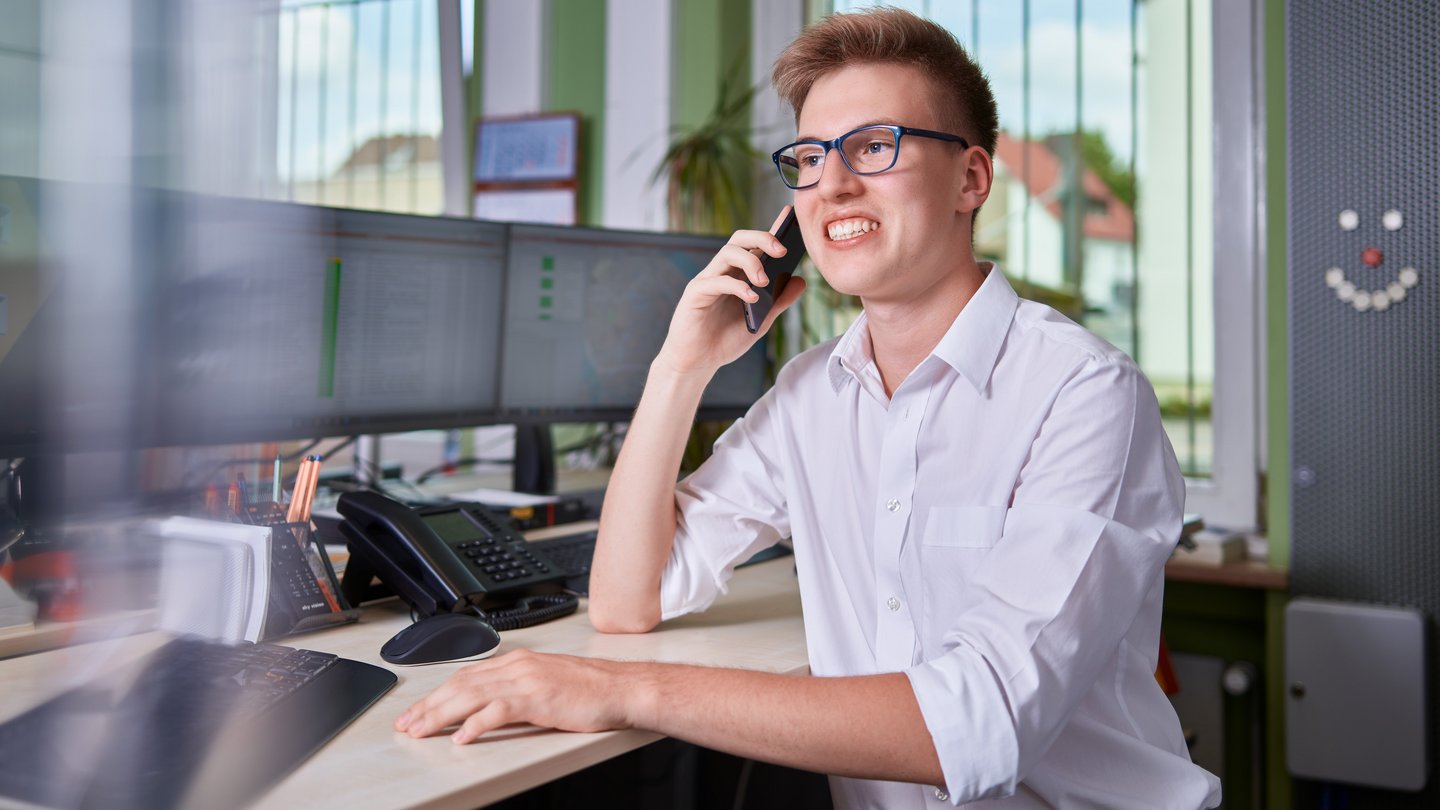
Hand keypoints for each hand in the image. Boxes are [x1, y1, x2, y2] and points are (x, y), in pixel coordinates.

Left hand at [394, 649, 637, 743]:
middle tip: (407, 724)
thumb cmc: (590, 690)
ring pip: (471, 696)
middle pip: (461, 684)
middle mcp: (517, 667)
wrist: (620, 689)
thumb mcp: (546, 683)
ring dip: (441, 715)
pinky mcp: (537, 698)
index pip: (466, 675)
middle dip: (429, 705)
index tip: (418, 710)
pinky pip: (498, 711)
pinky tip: (462, 737)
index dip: (438, 693)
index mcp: (518, 662)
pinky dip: (476, 723)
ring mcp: (526, 681)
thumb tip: (489, 707)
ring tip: (421, 731)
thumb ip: (517, 689)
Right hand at [653, 207, 807, 376]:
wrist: (698, 363)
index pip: (755, 245)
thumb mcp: (762, 321)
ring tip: (764, 281)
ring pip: (727, 253)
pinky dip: (737, 286)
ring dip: (750, 262)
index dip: (771, 228)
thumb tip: (801, 280)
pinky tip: (751, 298)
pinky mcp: (696, 293)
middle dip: (762, 238)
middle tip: (782, 251)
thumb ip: (779, 301)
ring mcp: (707, 280)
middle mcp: (722, 271)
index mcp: (738, 274)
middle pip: (739, 239)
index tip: (789, 216)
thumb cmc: (725, 340)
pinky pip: (717, 280)